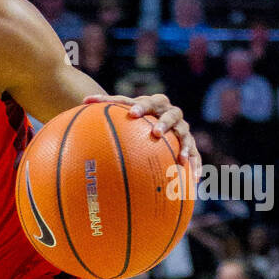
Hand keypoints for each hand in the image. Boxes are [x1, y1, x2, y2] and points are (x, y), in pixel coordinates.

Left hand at [84, 92, 201, 178]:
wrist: (157, 118)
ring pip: (185, 134)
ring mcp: (182, 128)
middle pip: (171, 114)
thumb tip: (83, 99)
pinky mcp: (189, 144)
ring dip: (185, 145)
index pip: (147, 102)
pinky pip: (195, 155)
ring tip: (181, 158)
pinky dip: (196, 165)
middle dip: (164, 123)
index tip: (132, 114)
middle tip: (155, 133)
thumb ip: (105, 105)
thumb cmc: (133, 116)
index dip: (141, 107)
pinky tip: (195, 180)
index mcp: (154, 104)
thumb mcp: (121, 111)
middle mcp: (170, 113)